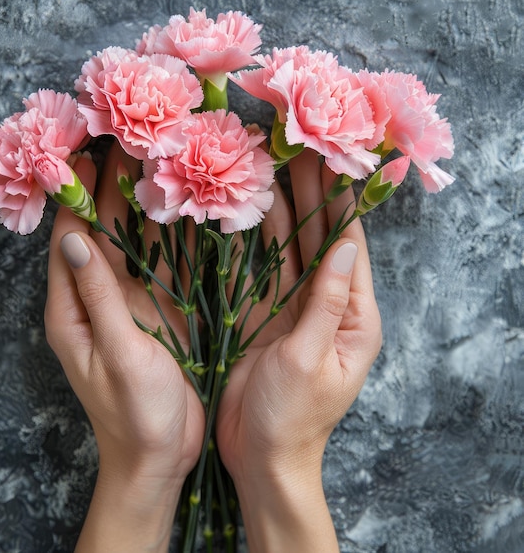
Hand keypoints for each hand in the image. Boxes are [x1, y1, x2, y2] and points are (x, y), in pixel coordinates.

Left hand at [44, 146, 204, 551]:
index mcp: (72, 309)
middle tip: (128, 143)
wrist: (161, 456)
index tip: (88, 152)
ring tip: (158, 161)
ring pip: (134, 244)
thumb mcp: (117, 351)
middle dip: (111, 189)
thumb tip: (73, 236)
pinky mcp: (157, 312)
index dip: (75, 195)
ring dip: (143, 206)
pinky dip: (171, 236)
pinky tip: (186, 208)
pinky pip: (162, 266)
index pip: (67, 239)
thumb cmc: (135, 412)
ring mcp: (129, 304)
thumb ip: (97, 294)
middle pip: (101, 233)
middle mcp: (96, 299)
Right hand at [216, 149, 381, 551]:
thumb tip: (346, 246)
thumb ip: (326, 302)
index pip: (351, 250)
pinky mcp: (264, 316)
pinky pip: (263, 270)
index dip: (342, 205)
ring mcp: (294, 310)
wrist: (260, 458)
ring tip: (277, 166)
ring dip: (285, 210)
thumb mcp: (309, 359)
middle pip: (321, 242)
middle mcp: (328, 308)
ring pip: (290, 250)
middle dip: (312, 196)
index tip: (333, 161)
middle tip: (301, 149)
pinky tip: (252, 210)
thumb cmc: (292, 419)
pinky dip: (257, 240)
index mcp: (354, 320)